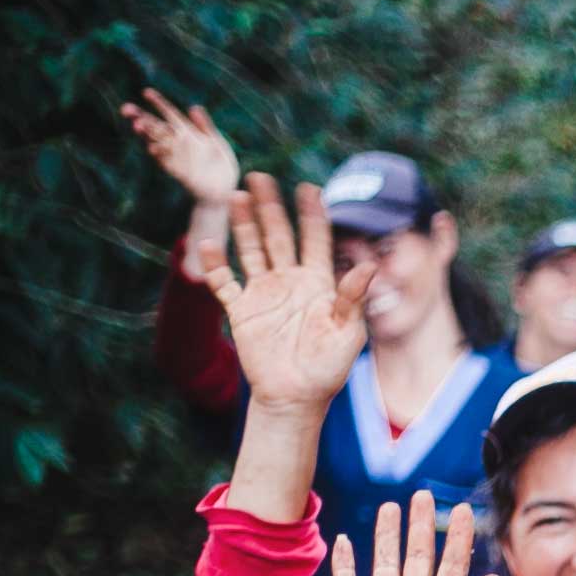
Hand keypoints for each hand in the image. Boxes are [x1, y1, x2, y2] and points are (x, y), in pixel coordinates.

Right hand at [121, 89, 239, 204]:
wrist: (225, 192)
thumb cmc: (221, 166)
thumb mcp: (217, 143)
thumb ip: (206, 126)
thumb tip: (194, 106)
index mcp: (188, 132)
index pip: (170, 114)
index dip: (158, 103)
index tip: (146, 92)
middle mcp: (178, 143)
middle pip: (155, 126)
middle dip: (140, 117)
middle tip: (126, 109)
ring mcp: (176, 157)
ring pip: (156, 141)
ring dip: (146, 134)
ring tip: (137, 125)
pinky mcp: (177, 172)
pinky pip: (165, 161)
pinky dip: (159, 154)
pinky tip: (152, 148)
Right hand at [197, 175, 378, 410]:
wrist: (296, 398)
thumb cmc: (328, 369)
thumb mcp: (348, 333)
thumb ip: (353, 299)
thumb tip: (368, 266)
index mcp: (319, 285)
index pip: (316, 241)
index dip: (313, 215)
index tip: (309, 188)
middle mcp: (290, 282)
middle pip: (279, 236)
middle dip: (270, 207)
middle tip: (260, 177)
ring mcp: (264, 294)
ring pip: (251, 249)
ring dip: (243, 224)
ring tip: (236, 196)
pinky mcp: (241, 310)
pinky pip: (224, 282)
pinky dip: (214, 265)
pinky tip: (207, 244)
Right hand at [336, 492, 500, 575]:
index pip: (452, 567)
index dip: (458, 540)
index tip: (463, 511)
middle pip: (417, 558)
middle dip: (421, 528)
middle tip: (423, 494)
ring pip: (385, 565)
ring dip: (387, 536)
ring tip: (391, 507)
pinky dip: (345, 566)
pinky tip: (343, 541)